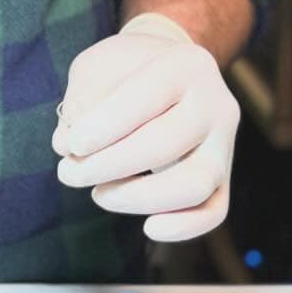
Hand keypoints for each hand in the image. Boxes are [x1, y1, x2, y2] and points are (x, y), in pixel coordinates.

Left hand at [52, 14, 238, 241]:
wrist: (167, 67)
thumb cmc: (125, 70)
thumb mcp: (97, 66)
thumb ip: (81, 100)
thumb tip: (67, 146)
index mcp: (184, 64)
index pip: (145, 98)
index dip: (104, 127)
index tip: (72, 145)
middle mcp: (214, 102)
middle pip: (167, 144)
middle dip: (108, 165)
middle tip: (68, 172)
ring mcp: (224, 142)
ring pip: (195, 184)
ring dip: (138, 197)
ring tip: (98, 193)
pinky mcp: (223, 175)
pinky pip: (214, 211)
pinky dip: (184, 227)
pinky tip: (149, 228)